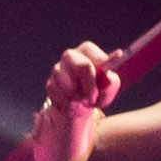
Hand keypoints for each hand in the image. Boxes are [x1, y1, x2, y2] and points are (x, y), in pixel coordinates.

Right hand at [31, 40, 119, 160]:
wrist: (81, 108)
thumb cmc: (98, 93)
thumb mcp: (110, 88)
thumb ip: (111, 82)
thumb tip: (106, 79)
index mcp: (86, 52)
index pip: (89, 53)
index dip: (95, 73)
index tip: (98, 91)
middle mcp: (70, 57)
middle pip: (79, 65)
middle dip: (87, 85)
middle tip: (90, 100)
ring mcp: (57, 70)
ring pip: (67, 83)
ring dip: (77, 98)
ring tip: (82, 104)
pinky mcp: (50, 85)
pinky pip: (57, 95)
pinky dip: (67, 105)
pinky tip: (72, 108)